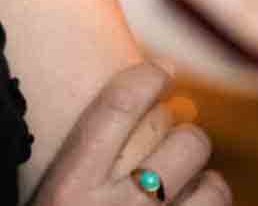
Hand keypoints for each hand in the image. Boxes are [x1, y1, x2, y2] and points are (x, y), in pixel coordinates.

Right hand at [33, 63, 229, 205]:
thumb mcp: (45, 201)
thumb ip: (71, 169)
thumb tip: (108, 120)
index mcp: (69, 189)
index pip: (116, 107)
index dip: (147, 77)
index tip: (163, 67)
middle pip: (182, 143)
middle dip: (188, 135)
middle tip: (178, 142)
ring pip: (212, 187)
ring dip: (208, 179)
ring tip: (196, 181)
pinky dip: (212, 205)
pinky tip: (198, 205)